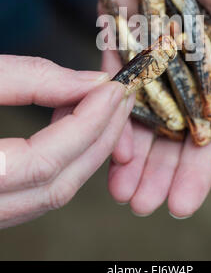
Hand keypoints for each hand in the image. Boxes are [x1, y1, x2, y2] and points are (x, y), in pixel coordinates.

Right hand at [0, 55, 134, 228]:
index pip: (47, 160)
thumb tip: (86, 82)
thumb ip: (27, 78)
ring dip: (87, 151)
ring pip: (52, 194)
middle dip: (100, 137)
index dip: (88, 122)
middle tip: (121, 98)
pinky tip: (77, 132)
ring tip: (107, 111)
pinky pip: (38, 193)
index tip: (111, 88)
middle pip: (59, 184)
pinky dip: (66, 162)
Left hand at [100, 0, 210, 217]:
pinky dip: (108, 109)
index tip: (181, 203)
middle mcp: (184, 63)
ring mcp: (149, 48)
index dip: (197, 168)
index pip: (209, 127)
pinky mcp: (118, 29)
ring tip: (122, 190)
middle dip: (158, 170)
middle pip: (169, 127)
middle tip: (144, 206)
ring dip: (129, 152)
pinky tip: (107, 143)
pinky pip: (110, 76)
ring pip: (137, 112)